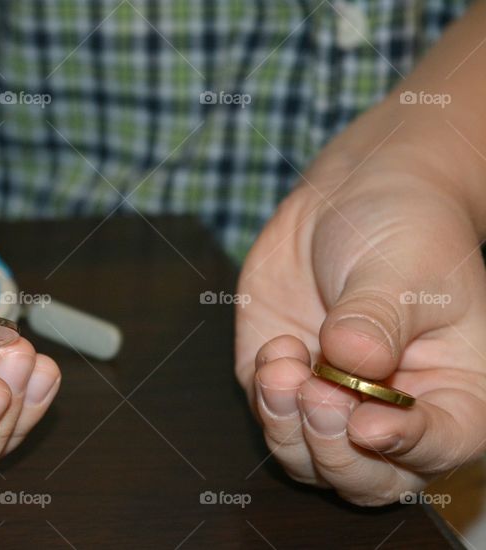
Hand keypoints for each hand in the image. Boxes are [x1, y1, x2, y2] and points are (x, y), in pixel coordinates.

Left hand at [235, 134, 485, 503]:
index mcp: (457, 392)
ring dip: (289, 427)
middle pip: (367, 479)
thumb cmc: (403, 231)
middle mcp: (395, 412)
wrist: (350, 199)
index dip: (407, 447)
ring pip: (309, 461)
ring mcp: (334, 403)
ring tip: (285, 366)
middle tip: (317, 394)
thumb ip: (376, 319)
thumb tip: (351, 362)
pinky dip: (265, 397)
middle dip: (334, 451)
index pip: (443, 446)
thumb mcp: (402, 267)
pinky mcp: (284, 385)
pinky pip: (269, 418)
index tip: (368, 424)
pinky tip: (278, 348)